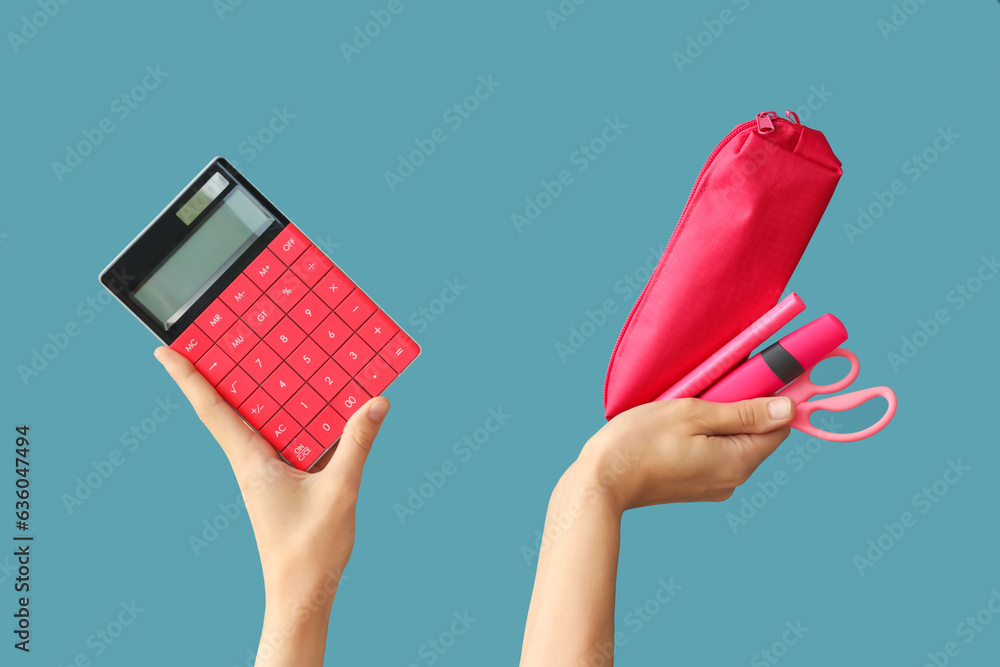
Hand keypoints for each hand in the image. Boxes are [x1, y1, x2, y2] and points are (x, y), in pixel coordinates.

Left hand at [153, 346, 387, 604]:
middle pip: (232, 408)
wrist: (303, 594)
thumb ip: (357, 444)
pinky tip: (317, 408)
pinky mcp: (285, 482)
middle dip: (223, 373)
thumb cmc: (310, 550)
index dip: (188, 377)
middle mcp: (253, 462)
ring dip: (263, 393)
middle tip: (221, 337)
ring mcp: (267, 473)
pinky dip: (296, 418)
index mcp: (252, 461)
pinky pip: (287, 439)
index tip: (164, 350)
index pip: (213, 410)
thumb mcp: (340, 491)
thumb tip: (377, 401)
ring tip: (270, 360)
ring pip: (262, 422)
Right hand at [519, 396, 796, 666]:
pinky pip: (712, 452)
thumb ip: (743, 411)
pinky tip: (674, 427)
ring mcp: (713, 485)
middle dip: (739, 406)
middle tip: (705, 390)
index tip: (748, 377)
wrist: (601, 482)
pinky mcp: (694, 485)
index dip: (771, 397)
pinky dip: (701, 435)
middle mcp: (733, 479)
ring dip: (716, 420)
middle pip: (755, 433)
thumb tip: (788, 409)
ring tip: (682, 409)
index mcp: (738, 462)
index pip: (779, 426)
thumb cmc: (639, 443)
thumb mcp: (693, 414)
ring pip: (731, 441)